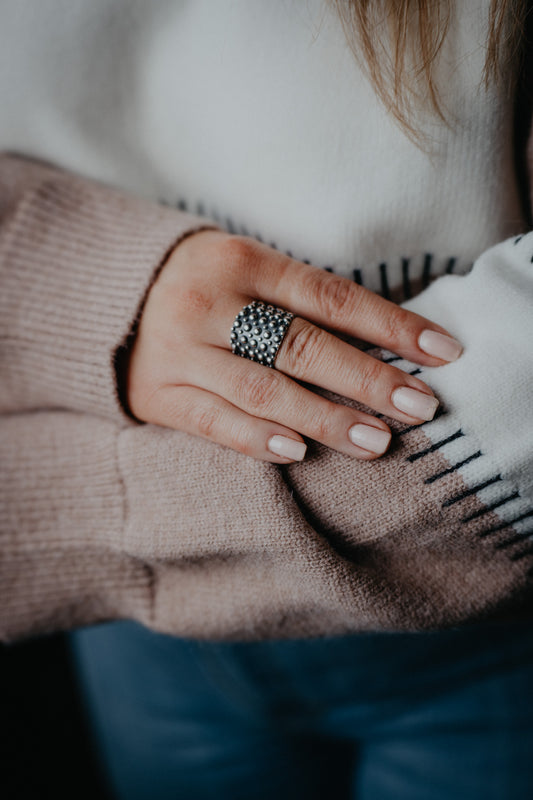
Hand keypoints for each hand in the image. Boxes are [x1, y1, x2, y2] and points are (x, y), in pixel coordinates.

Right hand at [127, 230, 461, 461]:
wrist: (110, 296)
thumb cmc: (204, 283)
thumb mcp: (249, 268)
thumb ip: (303, 300)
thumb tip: (386, 342)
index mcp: (243, 261)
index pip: (331, 297)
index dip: (391, 325)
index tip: (442, 352)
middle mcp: (210, 303)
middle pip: (302, 346)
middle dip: (368, 380)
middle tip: (421, 407)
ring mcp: (181, 351)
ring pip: (263, 390)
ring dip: (325, 419)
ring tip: (377, 441)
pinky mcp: (158, 393)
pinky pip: (213, 421)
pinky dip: (257, 438)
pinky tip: (298, 452)